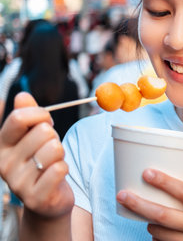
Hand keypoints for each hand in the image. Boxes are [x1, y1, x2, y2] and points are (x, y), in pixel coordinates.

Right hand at [0, 92, 73, 217]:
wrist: (47, 200)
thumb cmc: (41, 162)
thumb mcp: (33, 136)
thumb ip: (28, 115)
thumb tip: (22, 95)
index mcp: (1, 145)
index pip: (19, 118)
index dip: (41, 114)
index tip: (46, 121)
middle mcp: (4, 164)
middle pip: (43, 131)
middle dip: (54, 137)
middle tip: (50, 149)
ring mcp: (18, 182)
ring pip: (54, 149)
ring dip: (60, 154)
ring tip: (52, 163)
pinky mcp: (35, 197)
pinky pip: (60, 169)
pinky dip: (64, 168)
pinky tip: (56, 177)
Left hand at [117, 169, 182, 240]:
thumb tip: (163, 187)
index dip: (165, 182)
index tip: (147, 173)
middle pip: (164, 215)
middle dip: (139, 204)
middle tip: (123, 195)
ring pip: (159, 233)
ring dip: (149, 225)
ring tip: (150, 219)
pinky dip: (157, 239)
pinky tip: (160, 235)